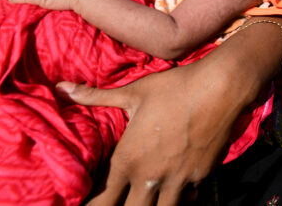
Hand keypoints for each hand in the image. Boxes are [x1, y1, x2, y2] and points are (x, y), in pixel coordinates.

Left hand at [58, 50, 256, 205]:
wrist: (221, 88)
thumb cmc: (175, 87)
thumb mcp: (134, 92)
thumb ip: (95, 96)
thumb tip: (60, 88)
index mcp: (128, 159)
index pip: (102, 200)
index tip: (90, 204)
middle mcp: (150, 176)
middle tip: (123, 199)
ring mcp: (178, 180)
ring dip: (155, 205)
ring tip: (149, 198)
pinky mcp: (201, 177)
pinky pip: (187, 197)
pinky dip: (180, 196)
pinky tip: (178, 189)